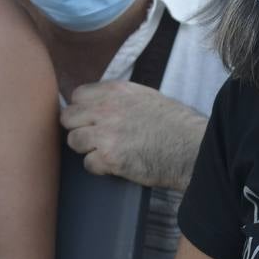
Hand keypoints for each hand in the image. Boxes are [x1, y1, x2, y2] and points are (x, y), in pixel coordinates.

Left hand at [61, 81, 207, 190]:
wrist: (191, 148)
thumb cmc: (175, 124)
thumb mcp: (145, 97)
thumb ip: (117, 99)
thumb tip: (97, 105)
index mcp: (115, 91)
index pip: (77, 95)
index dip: (82, 109)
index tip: (90, 119)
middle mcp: (106, 109)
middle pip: (68, 118)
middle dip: (78, 128)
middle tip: (93, 137)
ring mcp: (105, 134)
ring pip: (73, 141)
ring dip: (87, 148)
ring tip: (105, 151)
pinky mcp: (109, 158)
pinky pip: (88, 163)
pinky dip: (99, 167)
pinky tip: (115, 164)